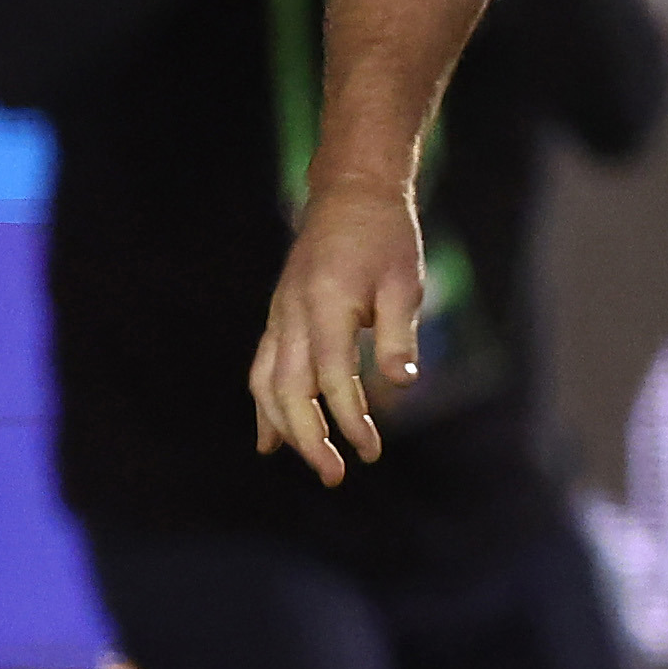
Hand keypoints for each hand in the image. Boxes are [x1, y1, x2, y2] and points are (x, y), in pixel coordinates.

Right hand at [248, 184, 428, 484]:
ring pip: (267, 384)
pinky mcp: (277, 317)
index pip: (332, 377)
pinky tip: (272, 439)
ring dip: (285, 429)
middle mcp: (293, 314)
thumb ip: (399, 335)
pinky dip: (265, 406)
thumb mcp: (405, 281)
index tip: (370, 450)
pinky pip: (262, 369)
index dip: (350, 418)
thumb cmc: (386, 237)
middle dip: (311, 438)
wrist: (351, 193)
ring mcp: (279, 316)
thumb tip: (402, 386)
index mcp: (326, 305)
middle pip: (290, 391)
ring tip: (311, 463)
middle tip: (336, 476)